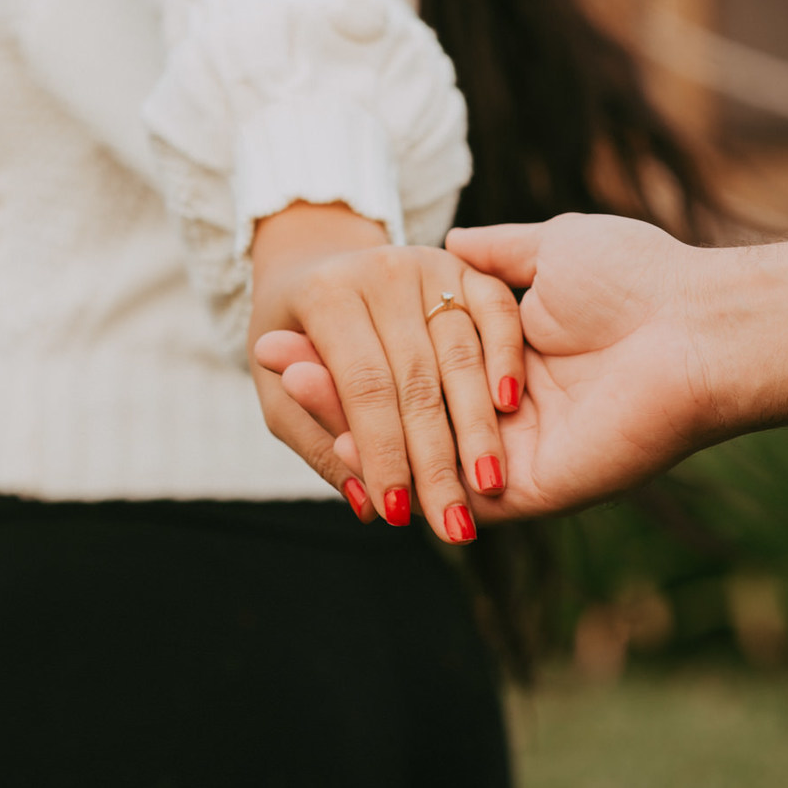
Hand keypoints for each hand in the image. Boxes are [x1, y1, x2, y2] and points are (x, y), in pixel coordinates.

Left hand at [249, 206, 523, 543]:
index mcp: (326, 293)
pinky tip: (508, 408)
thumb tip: (366, 508)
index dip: (382, 453)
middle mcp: (379, 269)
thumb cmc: (292, 339)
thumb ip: (316, 441)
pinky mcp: (462, 264)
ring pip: (460, 353)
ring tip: (490, 489)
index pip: (362, 386)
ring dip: (478, 426)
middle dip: (435, 460)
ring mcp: (425, 262)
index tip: (396, 517)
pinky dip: (505, 357)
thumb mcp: (279, 390)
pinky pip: (495, 310)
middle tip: (451, 526)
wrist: (313, 261)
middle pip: (415, 378)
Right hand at [265, 213, 717, 521]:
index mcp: (505, 365)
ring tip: (284, 377)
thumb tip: (449, 241)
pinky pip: (440, 480)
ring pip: (405, 448)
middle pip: (394, 410)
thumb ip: (493, 258)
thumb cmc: (633, 278)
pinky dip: (383, 455)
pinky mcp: (526, 486)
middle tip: (267, 353)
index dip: (348, 350)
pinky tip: (339, 418)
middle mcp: (500, 414)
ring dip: (342, 418)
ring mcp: (509, 453)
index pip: (406, 365)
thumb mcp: (546, 250)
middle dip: (327, 384)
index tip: (291, 326)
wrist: (693, 324)